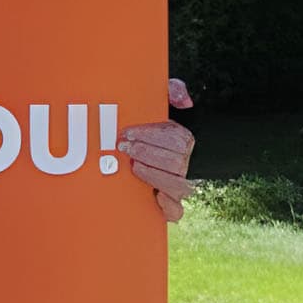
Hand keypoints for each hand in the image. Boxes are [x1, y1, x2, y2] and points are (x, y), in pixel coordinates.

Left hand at [118, 77, 195, 222]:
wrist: (118, 143)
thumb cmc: (138, 122)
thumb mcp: (154, 101)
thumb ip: (170, 90)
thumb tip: (184, 100)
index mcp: (181, 141)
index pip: (179, 141)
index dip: (153, 137)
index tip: (128, 133)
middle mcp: (181, 164)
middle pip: (177, 163)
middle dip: (148, 153)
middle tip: (123, 146)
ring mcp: (174, 185)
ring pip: (179, 186)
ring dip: (155, 175)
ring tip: (133, 166)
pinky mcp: (165, 204)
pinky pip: (177, 212)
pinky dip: (168, 207)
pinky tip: (154, 196)